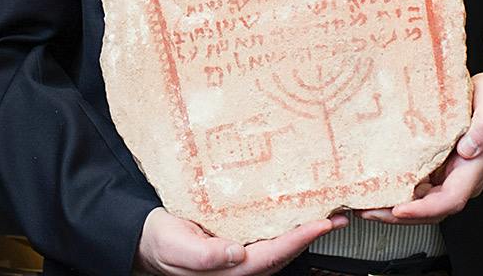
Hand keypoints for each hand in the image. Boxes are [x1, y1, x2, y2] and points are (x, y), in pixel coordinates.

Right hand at [134, 207, 346, 275]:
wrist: (145, 239)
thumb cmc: (159, 242)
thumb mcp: (174, 245)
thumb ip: (204, 254)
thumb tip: (236, 253)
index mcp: (228, 270)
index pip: (270, 257)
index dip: (297, 241)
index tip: (319, 224)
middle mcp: (239, 265)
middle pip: (283, 254)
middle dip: (311, 236)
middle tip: (337, 216)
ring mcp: (239, 256)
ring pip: (278, 247)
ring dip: (302, 232)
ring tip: (326, 213)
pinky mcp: (236, 243)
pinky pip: (267, 237)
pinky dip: (285, 227)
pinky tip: (294, 213)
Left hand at [358, 59, 482, 225]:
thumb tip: (468, 148)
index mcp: (474, 170)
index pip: (449, 201)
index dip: (423, 209)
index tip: (399, 210)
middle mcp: (460, 178)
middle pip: (429, 209)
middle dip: (397, 216)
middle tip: (366, 211)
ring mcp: (449, 175)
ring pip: (421, 202)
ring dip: (392, 208)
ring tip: (362, 204)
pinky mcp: (438, 166)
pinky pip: (416, 186)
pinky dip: (396, 191)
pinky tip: (376, 187)